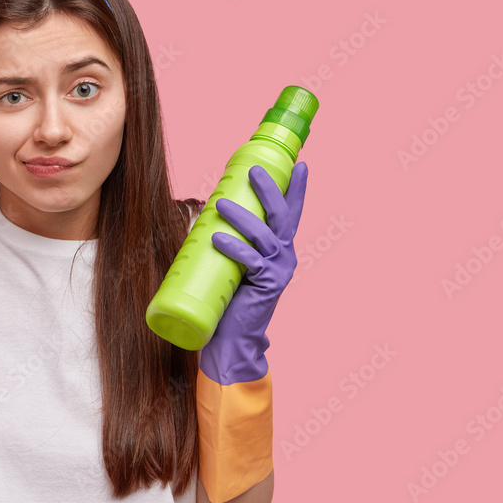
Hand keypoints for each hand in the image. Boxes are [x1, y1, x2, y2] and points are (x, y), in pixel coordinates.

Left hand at [200, 162, 307, 384]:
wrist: (231, 338)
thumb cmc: (229, 298)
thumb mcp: (232, 263)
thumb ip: (227, 241)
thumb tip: (200, 213)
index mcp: (280, 250)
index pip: (291, 214)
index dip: (297, 190)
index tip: (301, 164)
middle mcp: (285, 257)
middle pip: (281, 217)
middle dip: (270, 191)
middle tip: (254, 171)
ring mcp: (278, 271)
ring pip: (264, 236)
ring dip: (241, 217)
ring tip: (218, 204)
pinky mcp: (267, 286)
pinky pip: (251, 261)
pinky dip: (234, 248)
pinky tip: (218, 239)